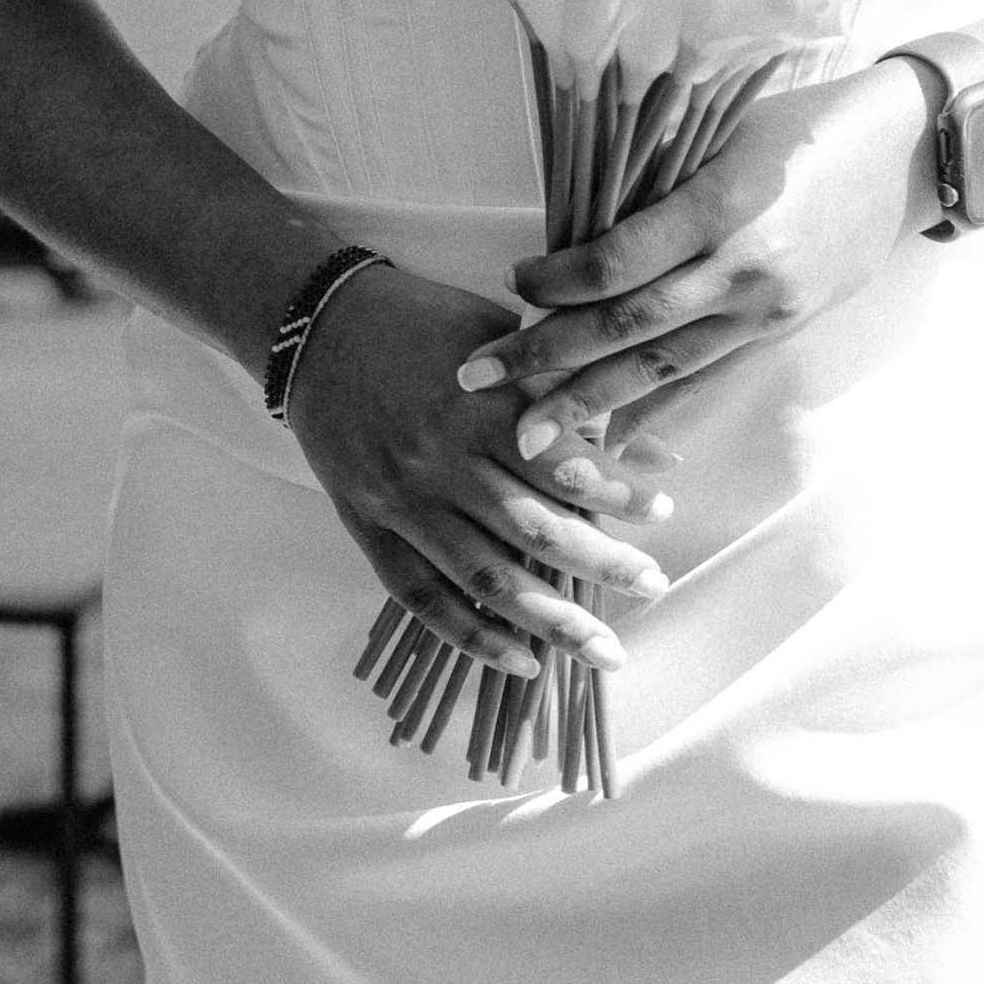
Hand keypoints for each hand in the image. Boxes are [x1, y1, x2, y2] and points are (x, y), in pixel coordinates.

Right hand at [282, 261, 678, 677]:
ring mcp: (404, 502)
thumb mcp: (498, 331)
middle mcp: (443, 461)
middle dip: (604, 567)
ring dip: (553, 623)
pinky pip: (423, 598)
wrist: (318, 325)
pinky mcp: (370, 528)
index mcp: (480, 405)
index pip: (564, 464)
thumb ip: (563, 387)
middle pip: (535, 532)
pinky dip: (472, 638)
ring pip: (486, 579)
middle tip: (655, 587)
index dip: (620, 493)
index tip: (665, 508)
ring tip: (606, 651)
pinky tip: (522, 663)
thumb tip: (647, 443)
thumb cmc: (420, 320)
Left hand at [453, 62, 936, 433]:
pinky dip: (657, 410)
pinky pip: (708, 378)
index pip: (620, 259)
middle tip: (478, 381)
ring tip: (531, 433)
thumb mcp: (725, 133)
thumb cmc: (805, 120)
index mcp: (722, 205)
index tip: (513, 286)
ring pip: (664, 366)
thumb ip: (662, 184)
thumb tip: (581, 230)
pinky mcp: (781, 328)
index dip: (558, 281)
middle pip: (629, 324)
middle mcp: (743, 267)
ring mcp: (765, 307)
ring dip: (590, 401)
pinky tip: (613, 438)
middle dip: (549, 358)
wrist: (905, 151)